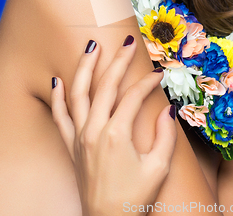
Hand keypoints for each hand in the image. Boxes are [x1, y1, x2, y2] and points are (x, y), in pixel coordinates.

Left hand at [51, 37, 176, 215]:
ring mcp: (79, 136)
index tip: (158, 73)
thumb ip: (165, 135)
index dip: (148, 81)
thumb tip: (166, 109)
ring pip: (78, 93)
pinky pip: (59, 116)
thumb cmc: (134, 197)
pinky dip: (58, 97)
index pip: (133, 96)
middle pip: (105, 85)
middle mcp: (94, 130)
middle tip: (129, 41)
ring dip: (85, 67)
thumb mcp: (158, 167)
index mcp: (117, 134)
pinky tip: (58, 81)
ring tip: (91, 46)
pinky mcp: (71, 145)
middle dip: (119, 60)